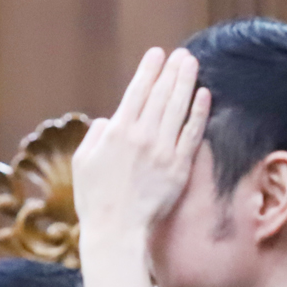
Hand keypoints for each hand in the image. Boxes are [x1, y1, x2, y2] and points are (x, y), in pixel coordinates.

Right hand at [72, 47, 210, 236]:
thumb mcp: (82, 162)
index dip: (149, 70)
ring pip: (178, 107)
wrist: (116, 231)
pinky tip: (204, 95)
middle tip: (181, 54)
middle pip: (161, 94)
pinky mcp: (178, 167)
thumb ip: (94, 136)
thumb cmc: (94, 200)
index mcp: (117, 132)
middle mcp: (142, 136)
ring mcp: (163, 151)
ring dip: (186, 82)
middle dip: (171, 70)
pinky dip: (198, 112)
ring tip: (192, 64)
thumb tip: (107, 121)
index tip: (157, 55)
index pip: (137, 91)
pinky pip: (192, 133)